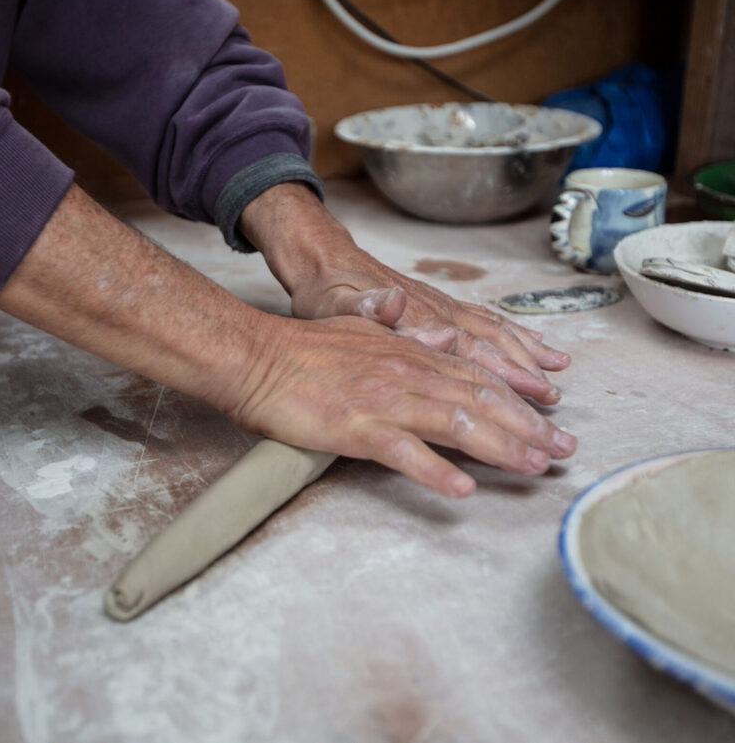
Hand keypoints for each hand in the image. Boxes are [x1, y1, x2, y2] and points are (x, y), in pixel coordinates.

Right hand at [220, 313, 576, 497]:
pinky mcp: (357, 428)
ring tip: (535, 468)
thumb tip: (445, 338)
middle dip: (528, 428)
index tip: (549, 420)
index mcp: (410, 353)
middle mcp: (407, 374)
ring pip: (456, 424)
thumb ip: (406, 335)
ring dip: (501, 448)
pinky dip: (435, 471)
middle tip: (564, 451)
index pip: (477, 377)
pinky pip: (404, 453)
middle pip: (480, 401)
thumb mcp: (363, 332)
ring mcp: (384, 401)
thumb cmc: (307, 348)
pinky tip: (463, 489)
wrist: (258, 357)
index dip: (518, 400)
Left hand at [289, 251, 568, 405]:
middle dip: (527, 376)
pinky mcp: (440, 308)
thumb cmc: (326, 293)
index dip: (505, 375)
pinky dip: (514, 333)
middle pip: (492, 346)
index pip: (471, 351)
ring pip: (495, 332)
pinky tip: (533, 343)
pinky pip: (486, 320)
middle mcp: (438, 313)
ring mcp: (442, 309)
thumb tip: (396, 302)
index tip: (535, 395)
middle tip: (556, 403)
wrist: (324, 262)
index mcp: (417, 319)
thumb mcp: (333, 305)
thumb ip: (366, 307)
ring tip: (558, 373)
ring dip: (527, 354)